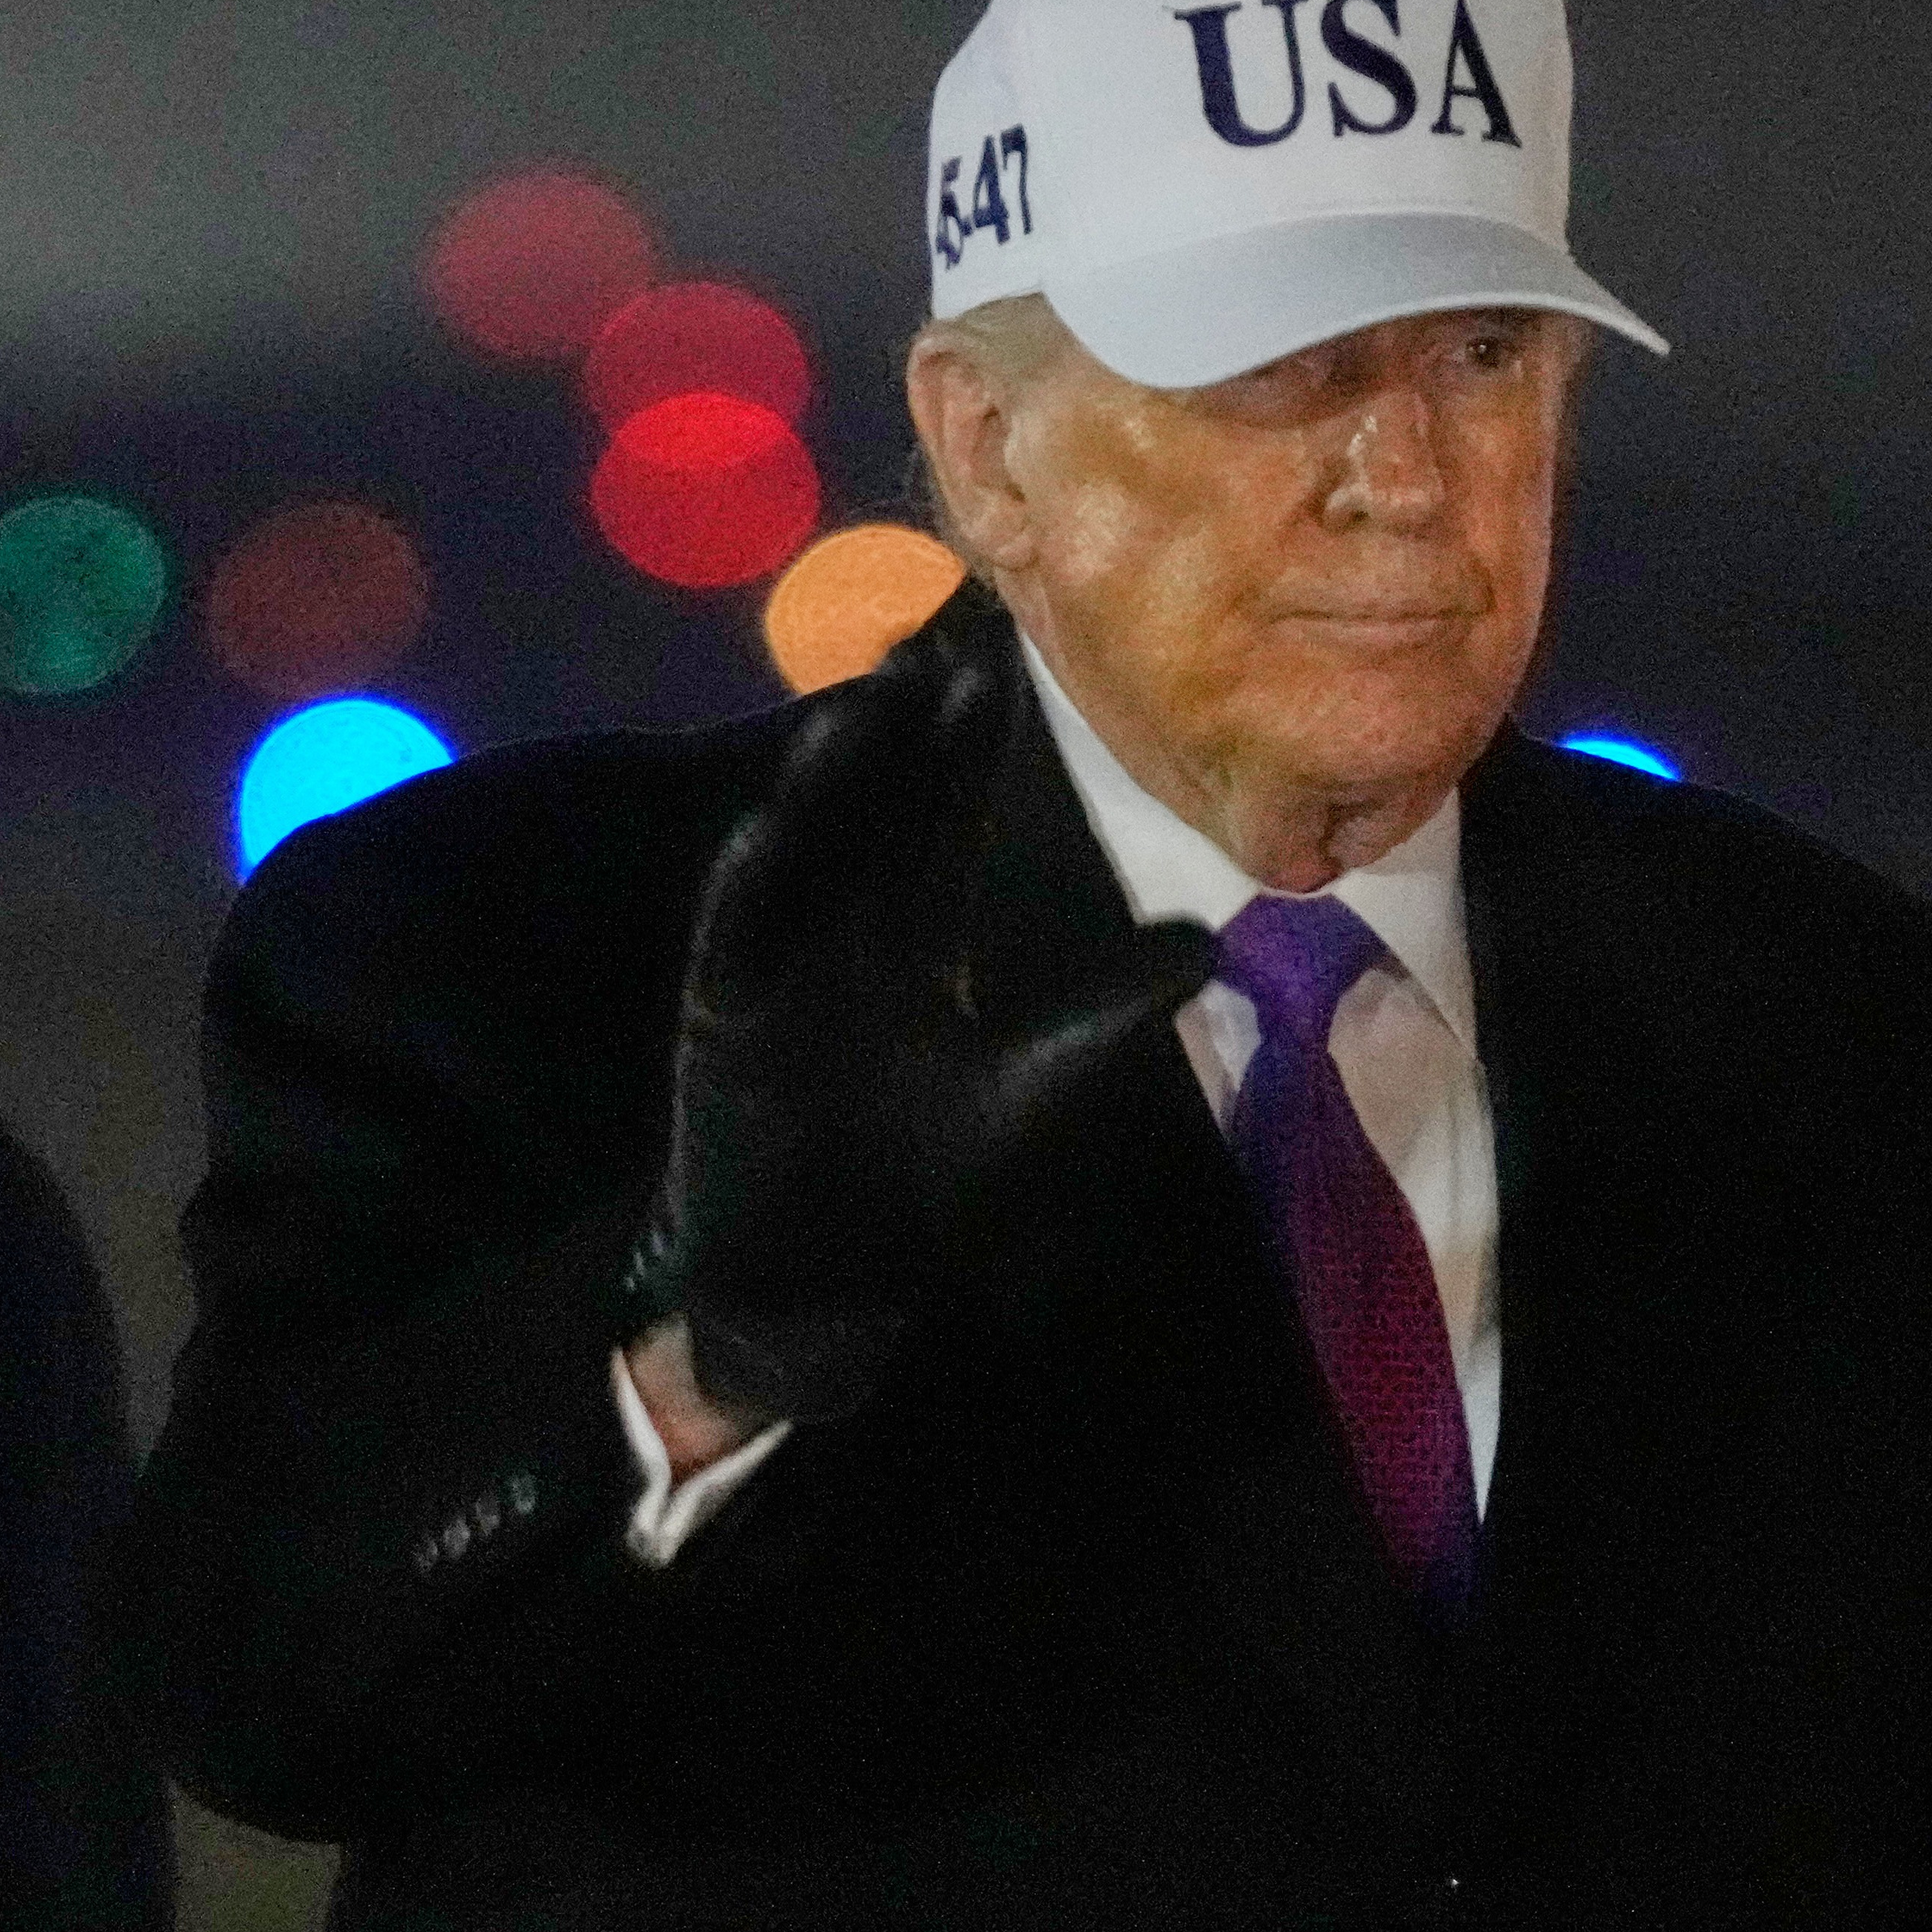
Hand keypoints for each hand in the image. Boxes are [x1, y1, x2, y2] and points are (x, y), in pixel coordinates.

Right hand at [625, 631, 1216, 1424]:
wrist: (828, 1283)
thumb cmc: (924, 1192)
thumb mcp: (1031, 1090)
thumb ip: (1105, 1014)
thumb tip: (1207, 944)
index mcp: (912, 945)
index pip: (938, 828)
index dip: (960, 754)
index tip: (989, 669)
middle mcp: (841, 940)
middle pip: (869, 821)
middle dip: (894, 741)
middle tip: (928, 648)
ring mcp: (778, 974)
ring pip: (801, 862)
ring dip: (822, 792)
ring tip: (856, 713)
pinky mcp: (724, 1021)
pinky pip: (735, 945)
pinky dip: (747, 892)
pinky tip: (766, 835)